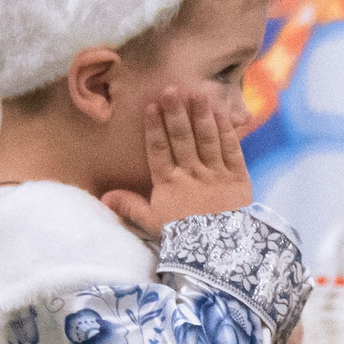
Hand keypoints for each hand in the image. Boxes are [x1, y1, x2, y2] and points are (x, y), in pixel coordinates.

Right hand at [103, 89, 252, 235]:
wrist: (221, 253)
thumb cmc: (185, 237)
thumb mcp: (153, 224)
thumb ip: (130, 206)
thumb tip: (104, 196)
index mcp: (168, 185)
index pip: (159, 151)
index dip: (154, 128)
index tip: (151, 106)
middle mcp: (192, 175)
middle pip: (182, 139)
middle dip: (176, 113)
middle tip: (171, 90)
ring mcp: (216, 175)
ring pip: (207, 140)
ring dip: (201, 116)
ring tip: (197, 94)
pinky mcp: (239, 178)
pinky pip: (232, 151)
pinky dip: (227, 132)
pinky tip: (222, 113)